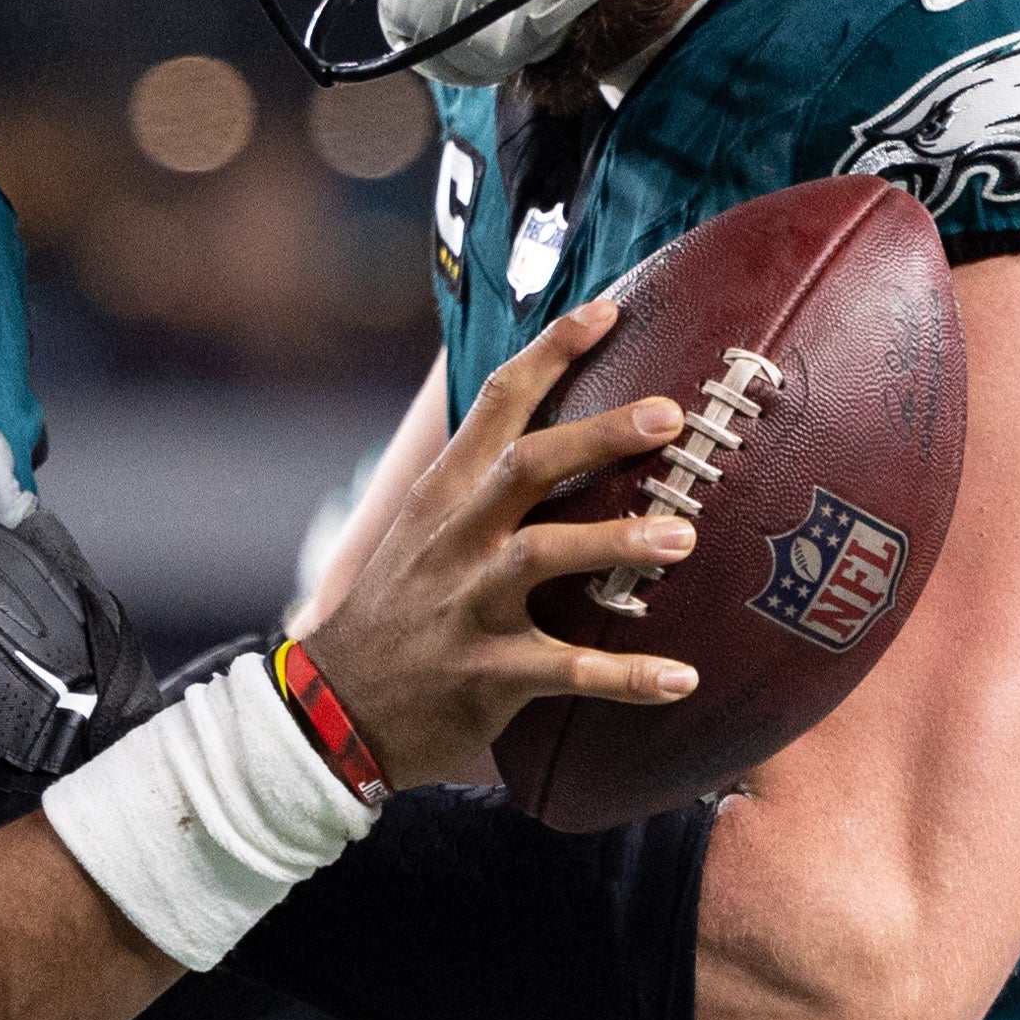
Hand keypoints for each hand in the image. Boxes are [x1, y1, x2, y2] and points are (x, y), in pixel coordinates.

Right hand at [297, 297, 696, 787]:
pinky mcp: (485, 674)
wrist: (335, 708)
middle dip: (600, 435)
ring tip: (684, 536)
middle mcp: (454, 539)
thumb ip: (482, 487)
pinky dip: (626, 676)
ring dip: (616, 541)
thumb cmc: (398, 612)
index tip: (609, 310)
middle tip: (671, 416)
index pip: (496, 403)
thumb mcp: (423, 534)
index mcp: (442, 496)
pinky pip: (565, 672)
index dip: (552, 352)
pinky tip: (681, 678)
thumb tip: (562, 438)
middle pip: (527, 466)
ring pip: (543, 556)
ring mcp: (467, 604)